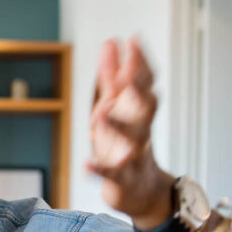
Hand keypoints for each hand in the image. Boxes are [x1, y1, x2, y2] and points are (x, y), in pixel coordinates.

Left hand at [87, 37, 174, 229]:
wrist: (142, 190)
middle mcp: (141, 131)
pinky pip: (112, 174)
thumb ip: (112, 77)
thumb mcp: (116, 108)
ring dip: (119, 126)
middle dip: (139, 89)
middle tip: (130, 71)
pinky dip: (99, 169)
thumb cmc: (126, 143)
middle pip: (146, 108)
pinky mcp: (122, 179)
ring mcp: (134, 155)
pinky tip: (85, 163)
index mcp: (137, 112)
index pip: (144, 84)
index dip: (140, 63)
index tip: (133, 41)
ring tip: (103, 114)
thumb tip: (112, 42)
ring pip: (132, 140)